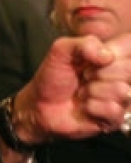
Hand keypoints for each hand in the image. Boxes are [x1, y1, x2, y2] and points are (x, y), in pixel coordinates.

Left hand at [14, 34, 130, 144]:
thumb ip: (83, 44)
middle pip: (128, 69)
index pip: (129, 45)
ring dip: (92, 91)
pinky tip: (85, 107)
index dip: (114, 51)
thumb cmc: (53, 76)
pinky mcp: (116, 118)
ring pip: (121, 90)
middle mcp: (121, 76)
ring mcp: (121, 98)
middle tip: (83, 76)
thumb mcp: (60, 51)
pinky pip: (113, 109)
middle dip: (97, 72)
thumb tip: (107, 55)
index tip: (94, 58)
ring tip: (81, 93)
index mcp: (111, 55)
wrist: (40, 104)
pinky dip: (92, 107)